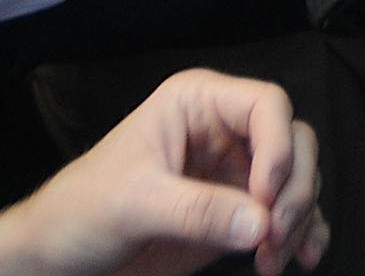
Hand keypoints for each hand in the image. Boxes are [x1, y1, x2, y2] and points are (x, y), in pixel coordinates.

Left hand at [0, 69, 327, 275]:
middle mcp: (223, 130)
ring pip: (298, 180)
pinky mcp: (238, 211)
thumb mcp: (134, 204)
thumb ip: (197, 211)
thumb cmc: (82, 210)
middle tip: (274, 236)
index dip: (278, 149)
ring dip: (298, 220)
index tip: (266, 199)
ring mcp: (234, 172)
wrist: (61, 255)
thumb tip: (260, 224)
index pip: (266, 105)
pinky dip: (304, 235)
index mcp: (197, 104)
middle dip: (294, 190)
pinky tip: (299, 261)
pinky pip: (288, 214)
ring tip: (271, 261)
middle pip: (293, 141)